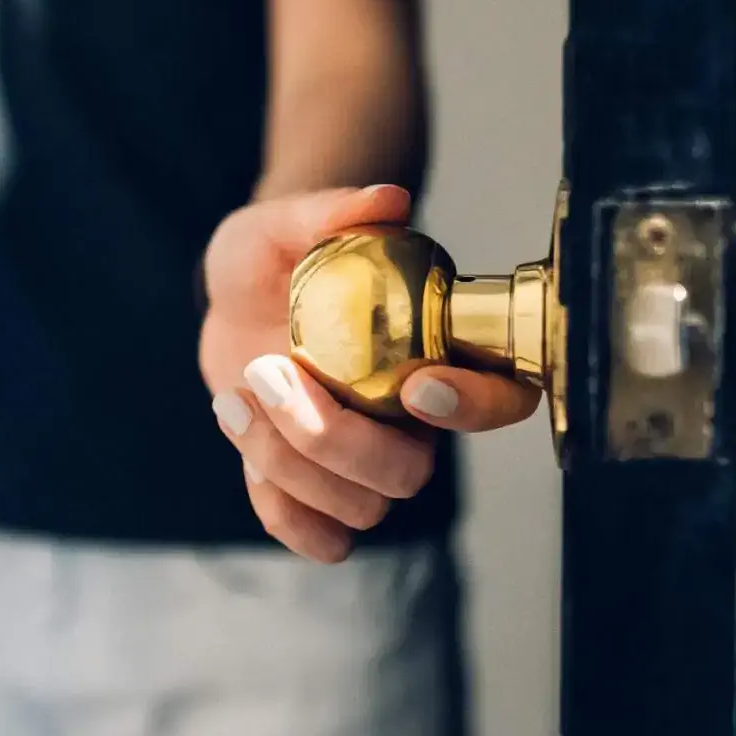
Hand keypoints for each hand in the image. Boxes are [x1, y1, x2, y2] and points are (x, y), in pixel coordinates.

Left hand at [200, 184, 542, 562]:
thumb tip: (388, 200)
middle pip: (408, 474)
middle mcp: (410, 421)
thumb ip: (333, 208)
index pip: (500, 399)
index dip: (473, 408)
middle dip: (335, 441)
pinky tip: (241, 432)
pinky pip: (316, 536)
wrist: (237, 290)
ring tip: (235, 391)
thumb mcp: (287, 220)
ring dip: (286, 461)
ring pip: (358, 507)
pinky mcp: (309, 486)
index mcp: (435, 353)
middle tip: (269, 372)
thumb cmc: (279, 253)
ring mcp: (361, 461)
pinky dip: (279, 509)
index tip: (416, 383)